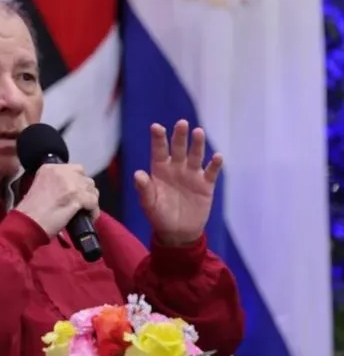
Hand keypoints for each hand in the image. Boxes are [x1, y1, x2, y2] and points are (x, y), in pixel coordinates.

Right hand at [15, 163, 99, 237]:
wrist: (28, 222)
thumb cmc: (30, 211)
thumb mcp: (40, 186)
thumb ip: (55, 182)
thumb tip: (70, 189)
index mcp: (49, 168)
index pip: (75, 169)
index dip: (77, 182)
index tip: (74, 193)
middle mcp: (61, 171)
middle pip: (85, 178)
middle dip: (85, 191)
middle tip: (80, 202)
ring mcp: (70, 183)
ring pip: (92, 189)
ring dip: (90, 200)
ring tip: (84, 210)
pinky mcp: (77, 197)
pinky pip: (94, 202)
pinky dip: (93, 212)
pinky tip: (87, 218)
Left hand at [133, 120, 221, 245]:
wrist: (177, 232)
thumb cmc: (158, 215)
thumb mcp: (148, 203)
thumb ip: (144, 189)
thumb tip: (138, 174)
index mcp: (159, 170)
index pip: (159, 150)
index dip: (158, 139)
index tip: (156, 126)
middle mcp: (176, 168)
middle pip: (178, 148)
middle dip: (179, 136)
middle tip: (181, 123)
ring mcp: (192, 175)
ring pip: (195, 156)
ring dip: (197, 144)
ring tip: (198, 132)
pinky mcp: (205, 185)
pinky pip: (211, 172)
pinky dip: (215, 164)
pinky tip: (217, 156)